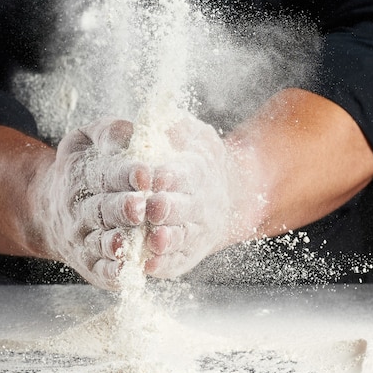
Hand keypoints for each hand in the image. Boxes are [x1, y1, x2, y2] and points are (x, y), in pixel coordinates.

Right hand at [37, 118, 150, 288]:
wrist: (50, 207)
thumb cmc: (83, 166)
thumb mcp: (88, 139)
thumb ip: (110, 132)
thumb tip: (132, 131)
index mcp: (82, 175)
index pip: (104, 174)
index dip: (125, 174)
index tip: (145, 173)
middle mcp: (79, 209)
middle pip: (102, 210)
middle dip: (122, 210)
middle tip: (141, 207)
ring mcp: (82, 239)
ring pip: (99, 242)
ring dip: (115, 244)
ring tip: (128, 244)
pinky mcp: (89, 264)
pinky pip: (99, 270)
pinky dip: (112, 273)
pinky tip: (127, 272)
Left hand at [142, 113, 234, 278]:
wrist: (225, 194)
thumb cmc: (194, 155)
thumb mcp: (187, 132)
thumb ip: (169, 122)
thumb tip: (155, 107)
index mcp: (196, 170)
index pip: (185, 172)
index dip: (170, 174)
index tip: (154, 173)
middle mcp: (199, 203)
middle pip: (184, 207)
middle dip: (168, 207)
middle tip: (152, 206)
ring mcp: (194, 231)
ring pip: (182, 237)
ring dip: (168, 240)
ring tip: (154, 240)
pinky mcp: (186, 255)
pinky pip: (176, 262)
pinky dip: (163, 265)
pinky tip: (147, 265)